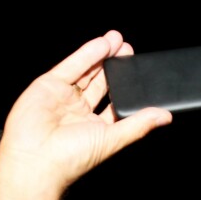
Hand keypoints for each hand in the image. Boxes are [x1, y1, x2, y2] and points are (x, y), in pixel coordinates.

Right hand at [0, 31, 171, 194]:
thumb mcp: (113, 139)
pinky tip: (102, 44)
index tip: (140, 74)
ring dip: (103, 56)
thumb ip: (138, 124)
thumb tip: (165, 116)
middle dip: (115, 67)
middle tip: (129, 51)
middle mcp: (80, 113)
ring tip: (118, 41)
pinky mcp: (49, 86)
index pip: (115, 103)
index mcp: (96, 129)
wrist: (35, 158)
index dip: (126, 88)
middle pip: (101, 84)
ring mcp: (64, 99)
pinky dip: (86, 54)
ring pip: (86, 72)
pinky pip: (71, 67)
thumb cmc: (72, 158)